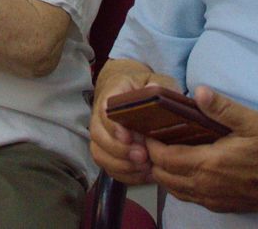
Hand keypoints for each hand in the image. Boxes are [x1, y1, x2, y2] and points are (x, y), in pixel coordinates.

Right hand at [90, 59, 174, 184]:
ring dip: (121, 165)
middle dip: (119, 150)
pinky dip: (125, 175)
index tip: (129, 137)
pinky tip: (144, 175)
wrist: (135, 95)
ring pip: (99, 154)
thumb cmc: (148, 89)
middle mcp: (100, 115)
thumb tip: (154, 90)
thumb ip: (159, 85)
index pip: (104, 109)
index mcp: (113, 93)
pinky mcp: (107, 151)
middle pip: (98, 135)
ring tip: (145, 168)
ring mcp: (102, 134)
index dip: (113, 126)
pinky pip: (108, 167)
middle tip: (142, 157)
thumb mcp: (158, 81)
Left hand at [142, 86, 257, 213]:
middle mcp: (206, 186)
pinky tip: (183, 167)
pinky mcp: (220, 205)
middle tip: (150, 138)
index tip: (146, 129)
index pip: (165, 157)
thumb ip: (222, 108)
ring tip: (162, 151)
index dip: (150, 144)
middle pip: (163, 176)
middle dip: (151, 158)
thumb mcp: (252, 122)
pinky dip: (177, 184)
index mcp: (209, 164)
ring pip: (173, 189)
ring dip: (163, 172)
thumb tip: (197, 91)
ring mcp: (212, 199)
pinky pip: (188, 196)